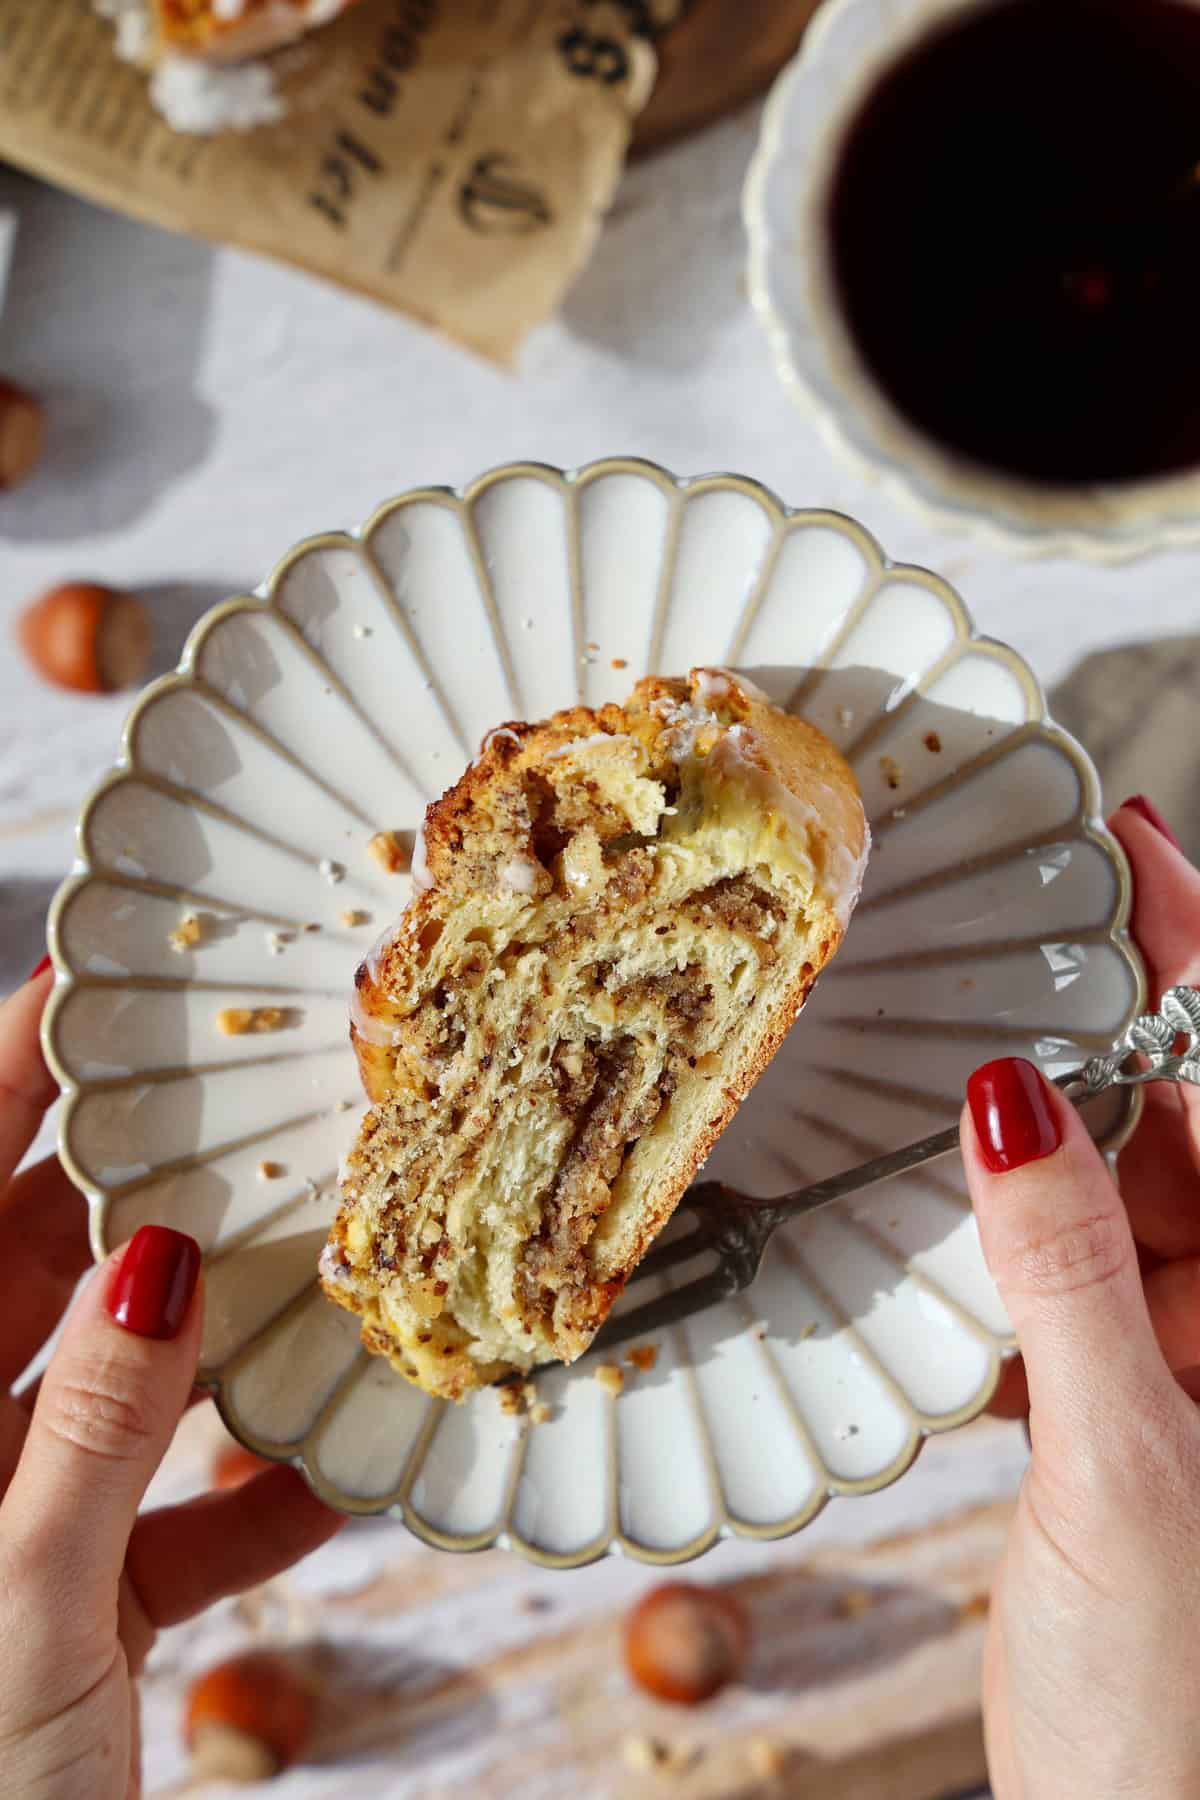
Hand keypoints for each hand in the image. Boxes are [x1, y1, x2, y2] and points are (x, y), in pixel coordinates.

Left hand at [0, 965, 342, 1797]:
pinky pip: (168, 1519)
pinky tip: (333, 1473)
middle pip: (35, 1273)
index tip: (88, 986)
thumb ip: (93, 1429)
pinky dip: (246, 1499)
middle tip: (244, 1103)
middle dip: (141, 1192)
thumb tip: (154, 1260)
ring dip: (214, 1348)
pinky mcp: (73, 1608)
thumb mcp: (21, 1609)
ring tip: (311, 1260)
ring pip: (116, 1389)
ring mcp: (7, 1528)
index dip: (5, 1079)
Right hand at [966, 797, 1199, 1797]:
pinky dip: (996, 1248)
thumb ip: (1067, 1273)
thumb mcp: (1124, 1465)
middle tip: (997, 929)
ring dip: (1027, 1143)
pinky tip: (934, 1226)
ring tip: (941, 1061)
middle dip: (1092, 1027)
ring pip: (1108, 1198)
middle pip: (1180, 1122)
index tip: (1130, 841)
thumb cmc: (1180, 1706)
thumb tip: (1006, 1102)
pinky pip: (1062, 1283)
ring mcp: (1188, 1363)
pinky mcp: (1121, 1410)